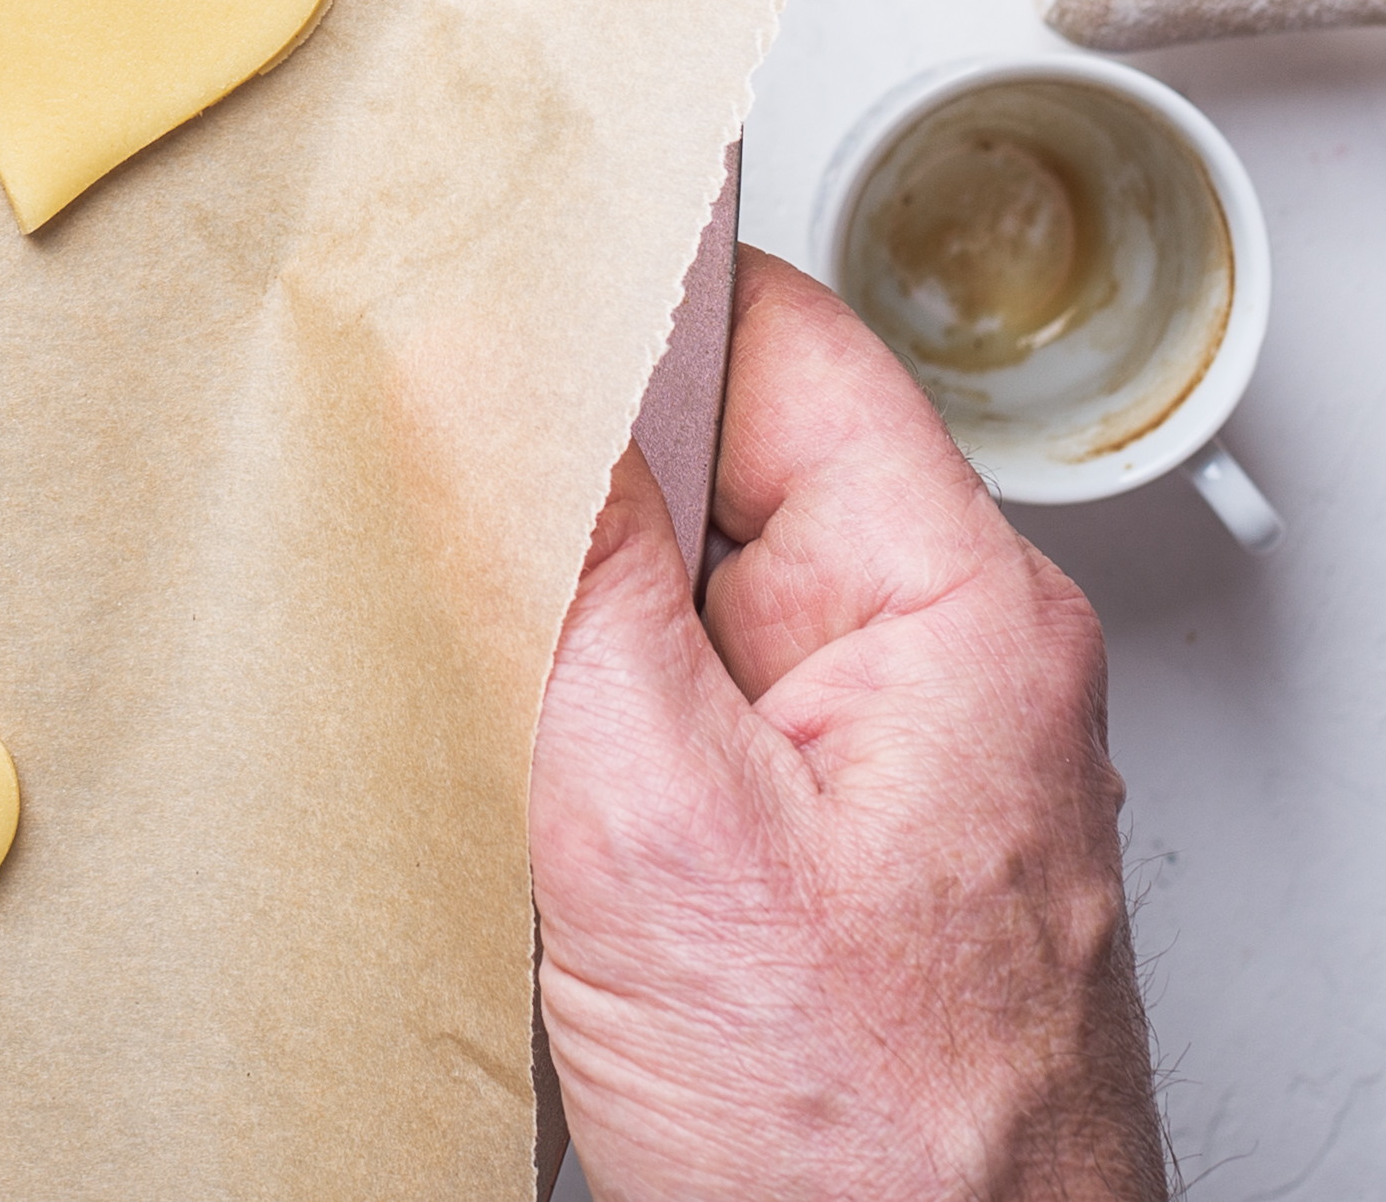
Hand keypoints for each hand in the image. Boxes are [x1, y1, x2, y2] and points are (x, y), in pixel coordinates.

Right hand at [531, 248, 1165, 1201]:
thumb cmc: (874, 1163)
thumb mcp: (655, 825)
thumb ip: (572, 574)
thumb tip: (496, 359)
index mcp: (956, 611)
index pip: (775, 342)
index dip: (621, 295)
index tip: (472, 272)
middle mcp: (941, 676)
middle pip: (718, 475)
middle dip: (563, 491)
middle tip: (429, 516)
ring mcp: (885, 781)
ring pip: (681, 615)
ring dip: (560, 640)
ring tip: (476, 693)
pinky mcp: (818, 877)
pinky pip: (680, 740)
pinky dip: (581, 753)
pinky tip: (516, 801)